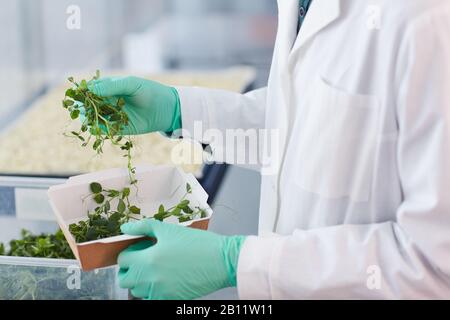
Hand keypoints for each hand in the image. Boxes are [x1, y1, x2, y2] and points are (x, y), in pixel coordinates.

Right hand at [89, 76, 181, 134]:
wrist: (165, 108)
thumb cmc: (149, 91)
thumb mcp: (130, 84)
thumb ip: (111, 86)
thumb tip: (90, 89)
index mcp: (108, 88)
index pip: (90, 89)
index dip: (82, 91)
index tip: (79, 93)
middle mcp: (107, 102)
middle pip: (88, 104)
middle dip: (82, 106)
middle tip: (80, 107)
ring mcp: (111, 115)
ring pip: (94, 118)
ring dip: (88, 118)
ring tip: (86, 117)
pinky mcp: (117, 128)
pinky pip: (104, 130)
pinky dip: (98, 130)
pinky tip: (94, 128)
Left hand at [117, 219, 245, 299]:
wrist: (222, 261)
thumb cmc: (199, 244)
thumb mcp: (169, 229)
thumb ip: (144, 227)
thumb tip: (125, 228)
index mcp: (148, 259)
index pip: (122, 260)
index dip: (130, 252)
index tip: (140, 248)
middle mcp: (150, 279)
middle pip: (125, 279)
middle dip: (130, 268)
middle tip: (143, 259)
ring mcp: (160, 292)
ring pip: (137, 291)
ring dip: (141, 280)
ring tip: (157, 268)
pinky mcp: (170, 300)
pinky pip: (151, 299)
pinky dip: (153, 291)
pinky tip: (166, 278)